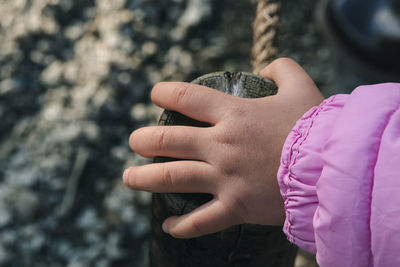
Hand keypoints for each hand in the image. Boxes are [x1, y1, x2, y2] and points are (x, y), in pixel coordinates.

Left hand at [123, 58, 323, 237]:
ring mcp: (226, 178)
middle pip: (167, 140)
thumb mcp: (302, 87)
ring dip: (144, 178)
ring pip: (172, 178)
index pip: (186, 97)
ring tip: (128, 177)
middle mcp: (222, 145)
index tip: (155, 94)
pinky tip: (169, 225)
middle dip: (144, 140)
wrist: (333, 169)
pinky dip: (182, 225)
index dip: (164, 92)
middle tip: (135, 142)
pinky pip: (202, 221)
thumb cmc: (316, 129)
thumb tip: (267, 66)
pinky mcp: (236, 207)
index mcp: (234, 115)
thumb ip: (283, 68)